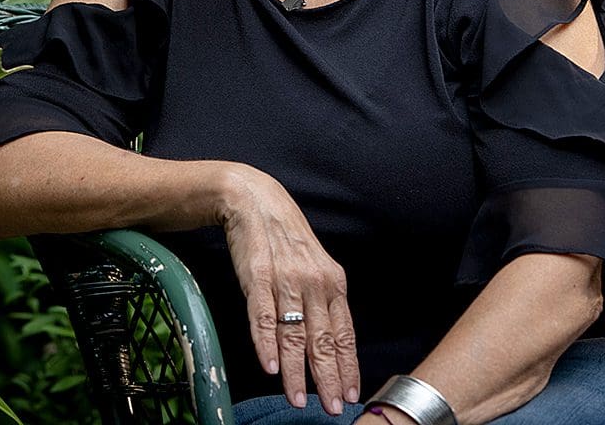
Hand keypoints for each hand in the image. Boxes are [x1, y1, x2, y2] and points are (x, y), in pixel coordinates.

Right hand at [217, 164, 360, 413]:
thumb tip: (327, 342)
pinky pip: (264, 316)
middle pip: (323, 340)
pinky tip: (270, 366)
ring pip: (294, 335)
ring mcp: (286, 280)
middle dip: (328, 379)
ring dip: (296, 372)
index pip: (344, 333)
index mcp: (333, 282)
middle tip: (332, 408)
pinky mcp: (257, 277)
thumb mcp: (313, 266)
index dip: (348, 366)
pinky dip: (266, 344)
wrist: (253, 200)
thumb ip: (321, 301)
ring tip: (297, 398)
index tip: (351, 393)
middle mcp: (314, 283)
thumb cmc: (284, 237)